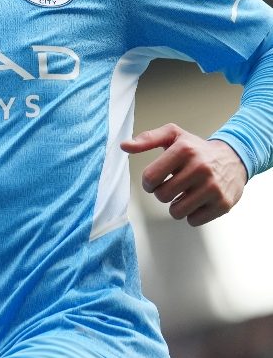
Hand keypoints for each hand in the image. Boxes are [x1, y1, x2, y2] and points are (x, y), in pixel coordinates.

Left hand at [121, 123, 247, 225]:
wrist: (233, 158)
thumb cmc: (196, 148)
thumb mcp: (173, 135)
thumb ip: (147, 139)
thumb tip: (124, 145)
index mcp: (184, 149)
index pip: (150, 177)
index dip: (148, 182)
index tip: (154, 180)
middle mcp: (200, 168)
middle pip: (162, 196)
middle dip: (162, 193)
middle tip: (170, 186)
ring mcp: (213, 187)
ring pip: (176, 212)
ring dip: (175, 206)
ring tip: (183, 194)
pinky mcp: (223, 204)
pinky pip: (193, 221)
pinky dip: (191, 214)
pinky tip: (197, 201)